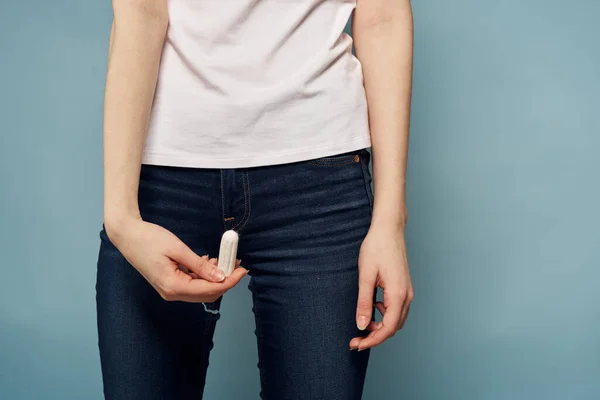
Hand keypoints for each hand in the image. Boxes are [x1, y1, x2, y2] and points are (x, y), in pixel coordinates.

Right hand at [105, 217, 246, 301]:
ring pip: (200, 290)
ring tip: (225, 259)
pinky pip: (192, 284)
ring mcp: (170, 290)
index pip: (209, 290)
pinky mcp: (169, 283)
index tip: (242, 270)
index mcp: (173, 286)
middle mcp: (171, 293)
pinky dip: (204, 275)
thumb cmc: (149, 239)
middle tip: (237, 263)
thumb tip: (221, 276)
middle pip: (207, 294)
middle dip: (225, 280)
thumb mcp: (178, 249)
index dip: (229, 282)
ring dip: (215, 277)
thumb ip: (200, 265)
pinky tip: (210, 261)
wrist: (127, 236)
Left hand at [350, 226, 413, 350]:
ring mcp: (407, 291)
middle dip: (375, 336)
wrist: (388, 229)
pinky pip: (396, 309)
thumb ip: (364, 302)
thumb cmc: (376, 248)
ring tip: (362, 324)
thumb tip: (361, 325)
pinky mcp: (404, 287)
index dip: (372, 340)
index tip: (356, 344)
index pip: (387, 328)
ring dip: (380, 327)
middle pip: (393, 327)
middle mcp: (406, 296)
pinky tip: (372, 306)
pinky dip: (384, 315)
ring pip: (396, 320)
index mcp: (397, 294)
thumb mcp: (365, 276)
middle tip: (355, 339)